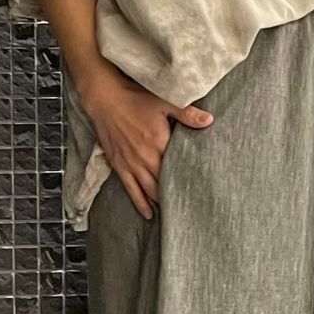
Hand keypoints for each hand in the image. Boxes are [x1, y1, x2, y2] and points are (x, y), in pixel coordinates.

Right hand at [80, 60, 213, 220]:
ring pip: (148, 190)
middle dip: (176, 196)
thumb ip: (187, 114)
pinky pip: (131, 189)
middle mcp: (145, 159)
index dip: (188, 181)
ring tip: (174, 215)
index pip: (177, 169)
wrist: (105, 99)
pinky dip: (140, 203)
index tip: (200, 191)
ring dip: (160, 202)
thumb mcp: (165, 103)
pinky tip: (149, 214)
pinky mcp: (119, 166)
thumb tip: (209, 120)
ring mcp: (131, 164)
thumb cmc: (135, 99)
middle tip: (190, 209)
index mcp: (159, 144)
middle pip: (163, 184)